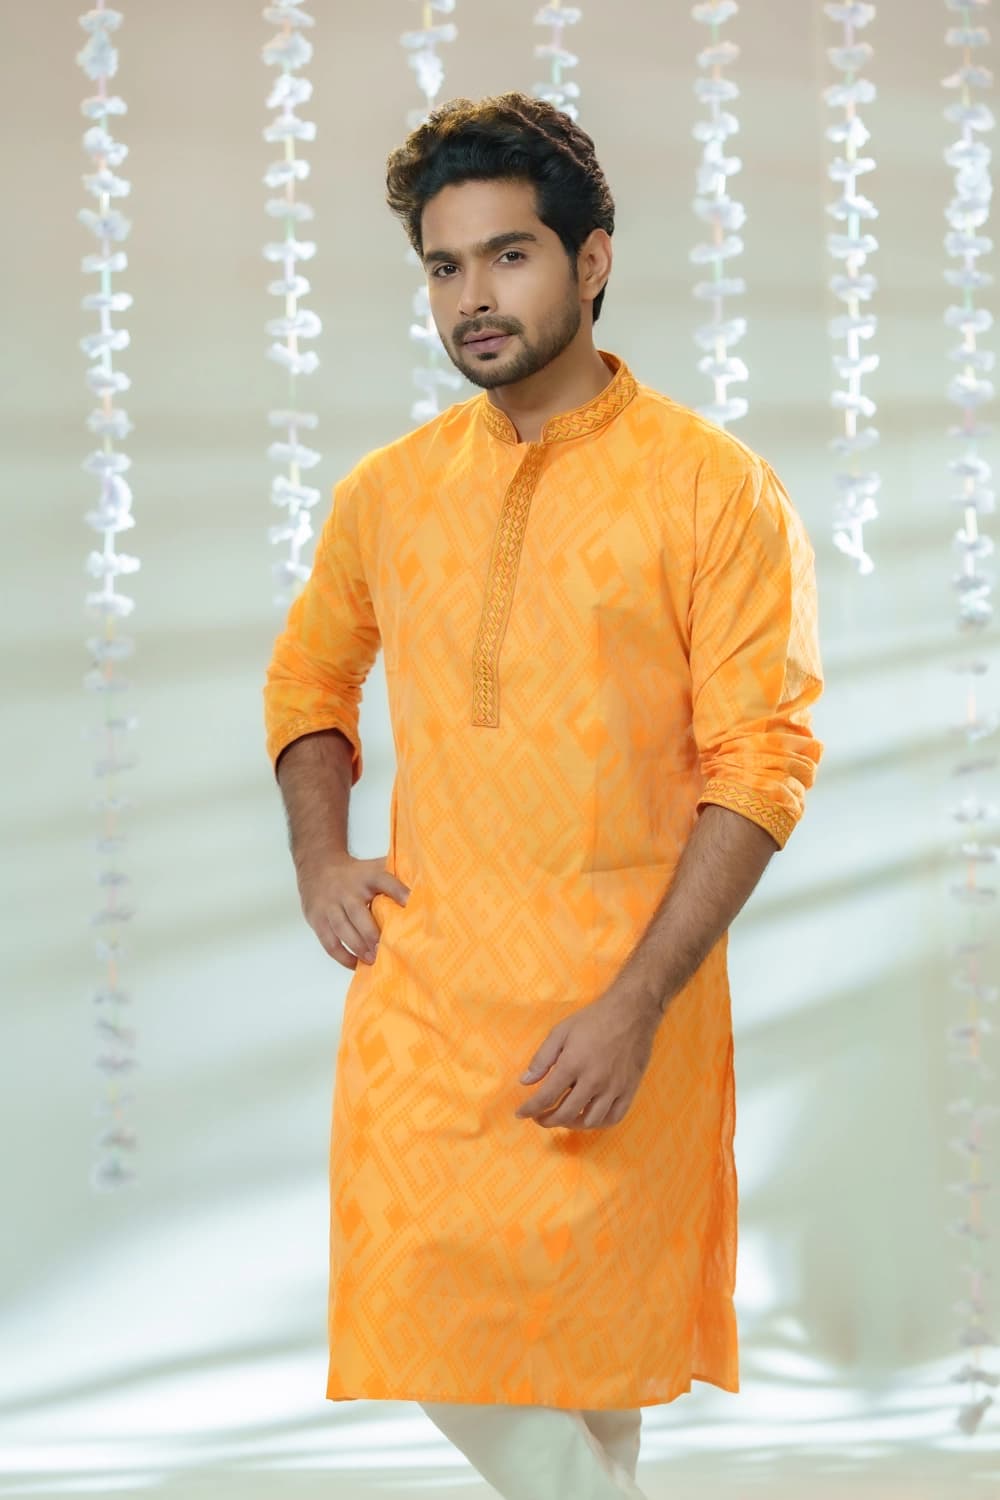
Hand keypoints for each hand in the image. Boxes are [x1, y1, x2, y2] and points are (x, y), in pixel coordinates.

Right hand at [297, 852, 409, 969]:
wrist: (318, 866)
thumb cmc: (355, 873)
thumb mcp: (374, 868)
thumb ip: (397, 876)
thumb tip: (428, 890)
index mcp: (367, 877)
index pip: (384, 881)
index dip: (398, 891)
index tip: (411, 902)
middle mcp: (347, 890)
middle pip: (358, 912)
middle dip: (371, 933)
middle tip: (386, 948)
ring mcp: (330, 905)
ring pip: (342, 928)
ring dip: (357, 947)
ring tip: (372, 960)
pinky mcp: (317, 919)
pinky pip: (329, 941)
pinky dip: (342, 956)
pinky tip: (355, 964)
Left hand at [514, 985, 661, 1130]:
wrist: (631, 1012)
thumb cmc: (593, 1019)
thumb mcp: (561, 1032)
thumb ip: (542, 1058)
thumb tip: (525, 1081)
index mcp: (573, 1064)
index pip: (546, 1097)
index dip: (530, 1109)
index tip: (521, 1114)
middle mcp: (593, 1080)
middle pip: (566, 1114)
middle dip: (548, 1120)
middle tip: (540, 1118)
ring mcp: (614, 1087)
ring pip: (590, 1121)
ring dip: (572, 1124)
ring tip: (564, 1117)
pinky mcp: (629, 1090)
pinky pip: (614, 1118)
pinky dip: (599, 1124)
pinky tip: (589, 1117)